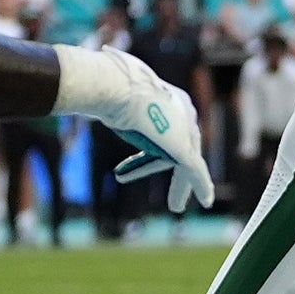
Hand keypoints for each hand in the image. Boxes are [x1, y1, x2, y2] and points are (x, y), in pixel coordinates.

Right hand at [50, 45, 214, 211]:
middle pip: (177, 146)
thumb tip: (88, 95)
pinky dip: (200, 187)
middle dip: (163, 167)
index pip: (164, 127)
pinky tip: (206, 201)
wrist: (117, 88)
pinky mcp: (184, 149)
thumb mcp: (113, 95)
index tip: (124, 172)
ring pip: (186, 163)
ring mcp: (185, 131)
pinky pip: (196, 171)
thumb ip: (112, 104)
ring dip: (181, 186)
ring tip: (176, 206)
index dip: (144, 153)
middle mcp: (184, 113)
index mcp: (171, 98)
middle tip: (166, 186)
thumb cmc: (109, 87)